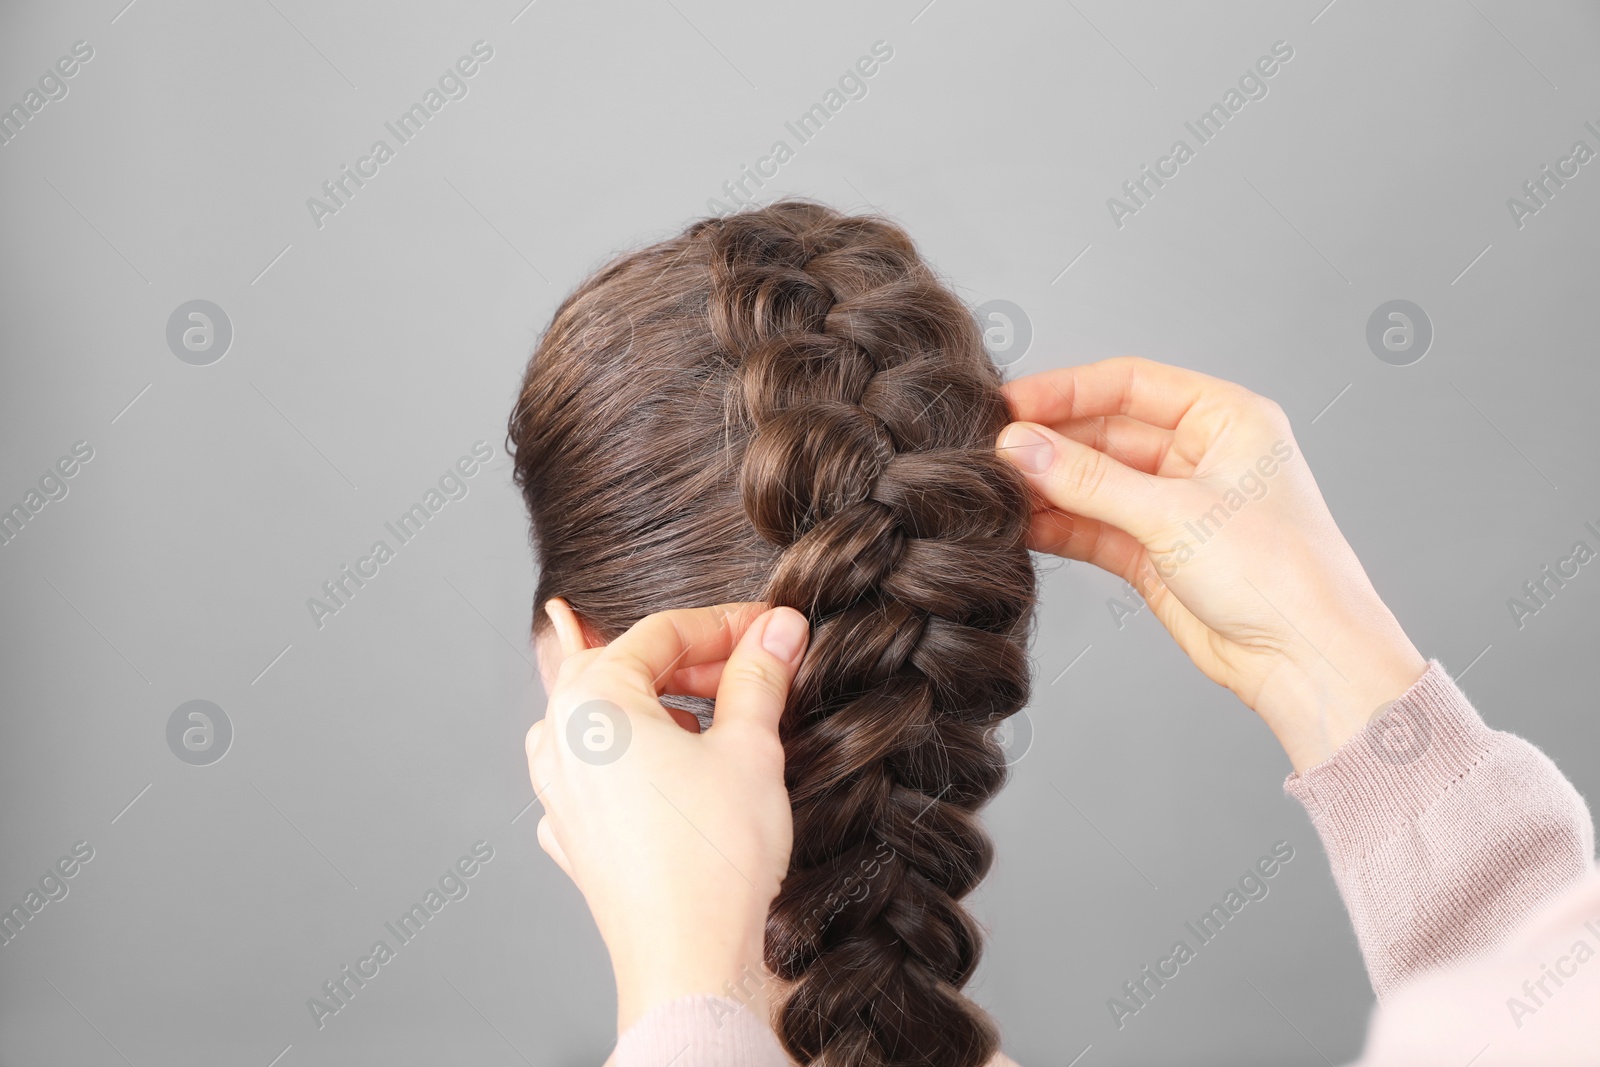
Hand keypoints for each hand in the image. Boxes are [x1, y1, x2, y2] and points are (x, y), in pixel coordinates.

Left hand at [525, 601, 808, 1032]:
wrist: (689, 960)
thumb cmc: (713, 859)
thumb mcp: (751, 747)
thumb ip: (759, 675)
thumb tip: (779, 630)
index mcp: (591, 702)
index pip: (663, 632)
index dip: (728, 623)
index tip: (773, 628)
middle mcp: (558, 739)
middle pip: (628, 668)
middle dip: (696, 662)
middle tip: (758, 664)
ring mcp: (557, 790)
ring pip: (610, 718)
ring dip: (666, 706)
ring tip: (723, 717)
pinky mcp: (571, 834)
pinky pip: (601, 770)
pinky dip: (643, 755)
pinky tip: (683, 769)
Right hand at [997, 356, 1425, 773]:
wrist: (1307, 660)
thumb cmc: (1280, 575)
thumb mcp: (1174, 514)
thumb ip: (1089, 480)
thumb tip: (1019, 448)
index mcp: (1226, 419)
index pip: (1130, 384)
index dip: (1065, 390)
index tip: (1009, 404)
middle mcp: (1201, 456)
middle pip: (1106, 433)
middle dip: (1050, 444)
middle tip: (993, 453)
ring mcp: (1176, 506)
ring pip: (1096, 483)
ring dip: (1049, 487)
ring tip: (996, 491)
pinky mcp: (1156, 553)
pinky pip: (1095, 527)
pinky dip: (1059, 526)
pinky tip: (1020, 525)